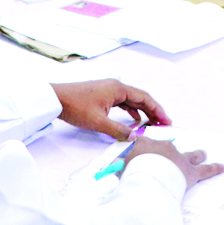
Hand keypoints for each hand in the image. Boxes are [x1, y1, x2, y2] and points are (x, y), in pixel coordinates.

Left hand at [51, 79, 169, 139]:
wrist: (56, 99)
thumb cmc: (76, 107)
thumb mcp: (98, 122)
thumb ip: (118, 130)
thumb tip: (135, 137)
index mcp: (118, 89)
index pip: (144, 98)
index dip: (157, 110)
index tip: (167, 121)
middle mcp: (115, 87)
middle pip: (140, 98)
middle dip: (153, 111)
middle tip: (164, 124)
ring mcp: (109, 90)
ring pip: (132, 101)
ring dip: (143, 111)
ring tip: (153, 124)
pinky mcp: (102, 96)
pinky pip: (123, 102)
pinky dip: (131, 111)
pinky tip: (135, 120)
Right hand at [125, 136, 223, 187]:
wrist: (149, 174)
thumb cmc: (135, 170)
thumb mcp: (123, 166)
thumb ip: (123, 165)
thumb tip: (116, 167)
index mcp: (147, 144)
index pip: (143, 141)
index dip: (142, 144)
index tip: (139, 143)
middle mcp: (165, 147)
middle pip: (170, 146)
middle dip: (171, 150)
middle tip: (171, 153)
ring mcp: (180, 158)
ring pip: (192, 155)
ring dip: (197, 154)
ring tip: (203, 153)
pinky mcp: (191, 171)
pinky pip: (206, 170)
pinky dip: (215, 168)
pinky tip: (222, 167)